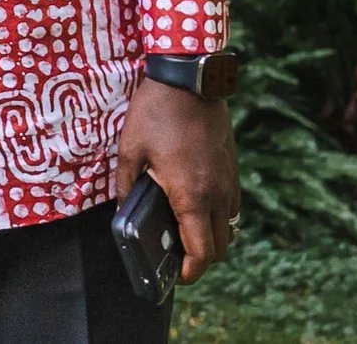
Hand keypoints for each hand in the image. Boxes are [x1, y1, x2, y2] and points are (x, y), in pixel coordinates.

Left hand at [115, 75, 238, 283]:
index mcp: (192, 195)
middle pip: (220, 247)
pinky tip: (193, 203)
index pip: (201, 251)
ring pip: (229, 227)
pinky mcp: (233, 169)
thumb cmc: (156, 113)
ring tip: (182, 230)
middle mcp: (218, 195)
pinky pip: (231, 206)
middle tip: (175, 255)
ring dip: (211, 237)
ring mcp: (230, 182)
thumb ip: (127, 186)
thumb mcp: (130, 150)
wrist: (191, 80)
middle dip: (199, 258)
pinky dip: (217, 216)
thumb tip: (123, 210)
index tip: (175, 276)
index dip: (189, 272)